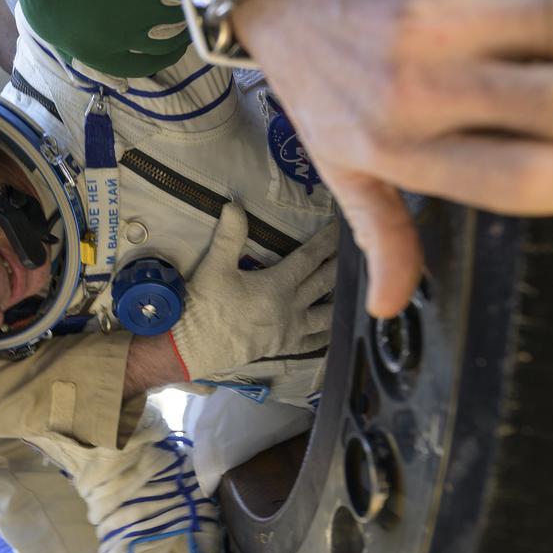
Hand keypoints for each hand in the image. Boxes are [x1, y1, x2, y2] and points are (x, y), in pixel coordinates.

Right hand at [169, 204, 335, 381]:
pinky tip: (334, 329)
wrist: (194, 347)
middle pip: (324, 283)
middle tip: (358, 253)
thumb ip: (229, 235)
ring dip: (340, 300)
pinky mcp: (284, 347)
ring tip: (352, 290)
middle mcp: (291, 308)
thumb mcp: (215, 267)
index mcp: (277, 285)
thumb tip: (234, 205)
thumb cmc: (205, 307)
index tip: (341, 230)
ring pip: (326, 314)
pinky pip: (313, 342)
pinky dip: (327, 335)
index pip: (310, 258)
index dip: (327, 242)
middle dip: (340, 266)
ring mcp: (290, 330)